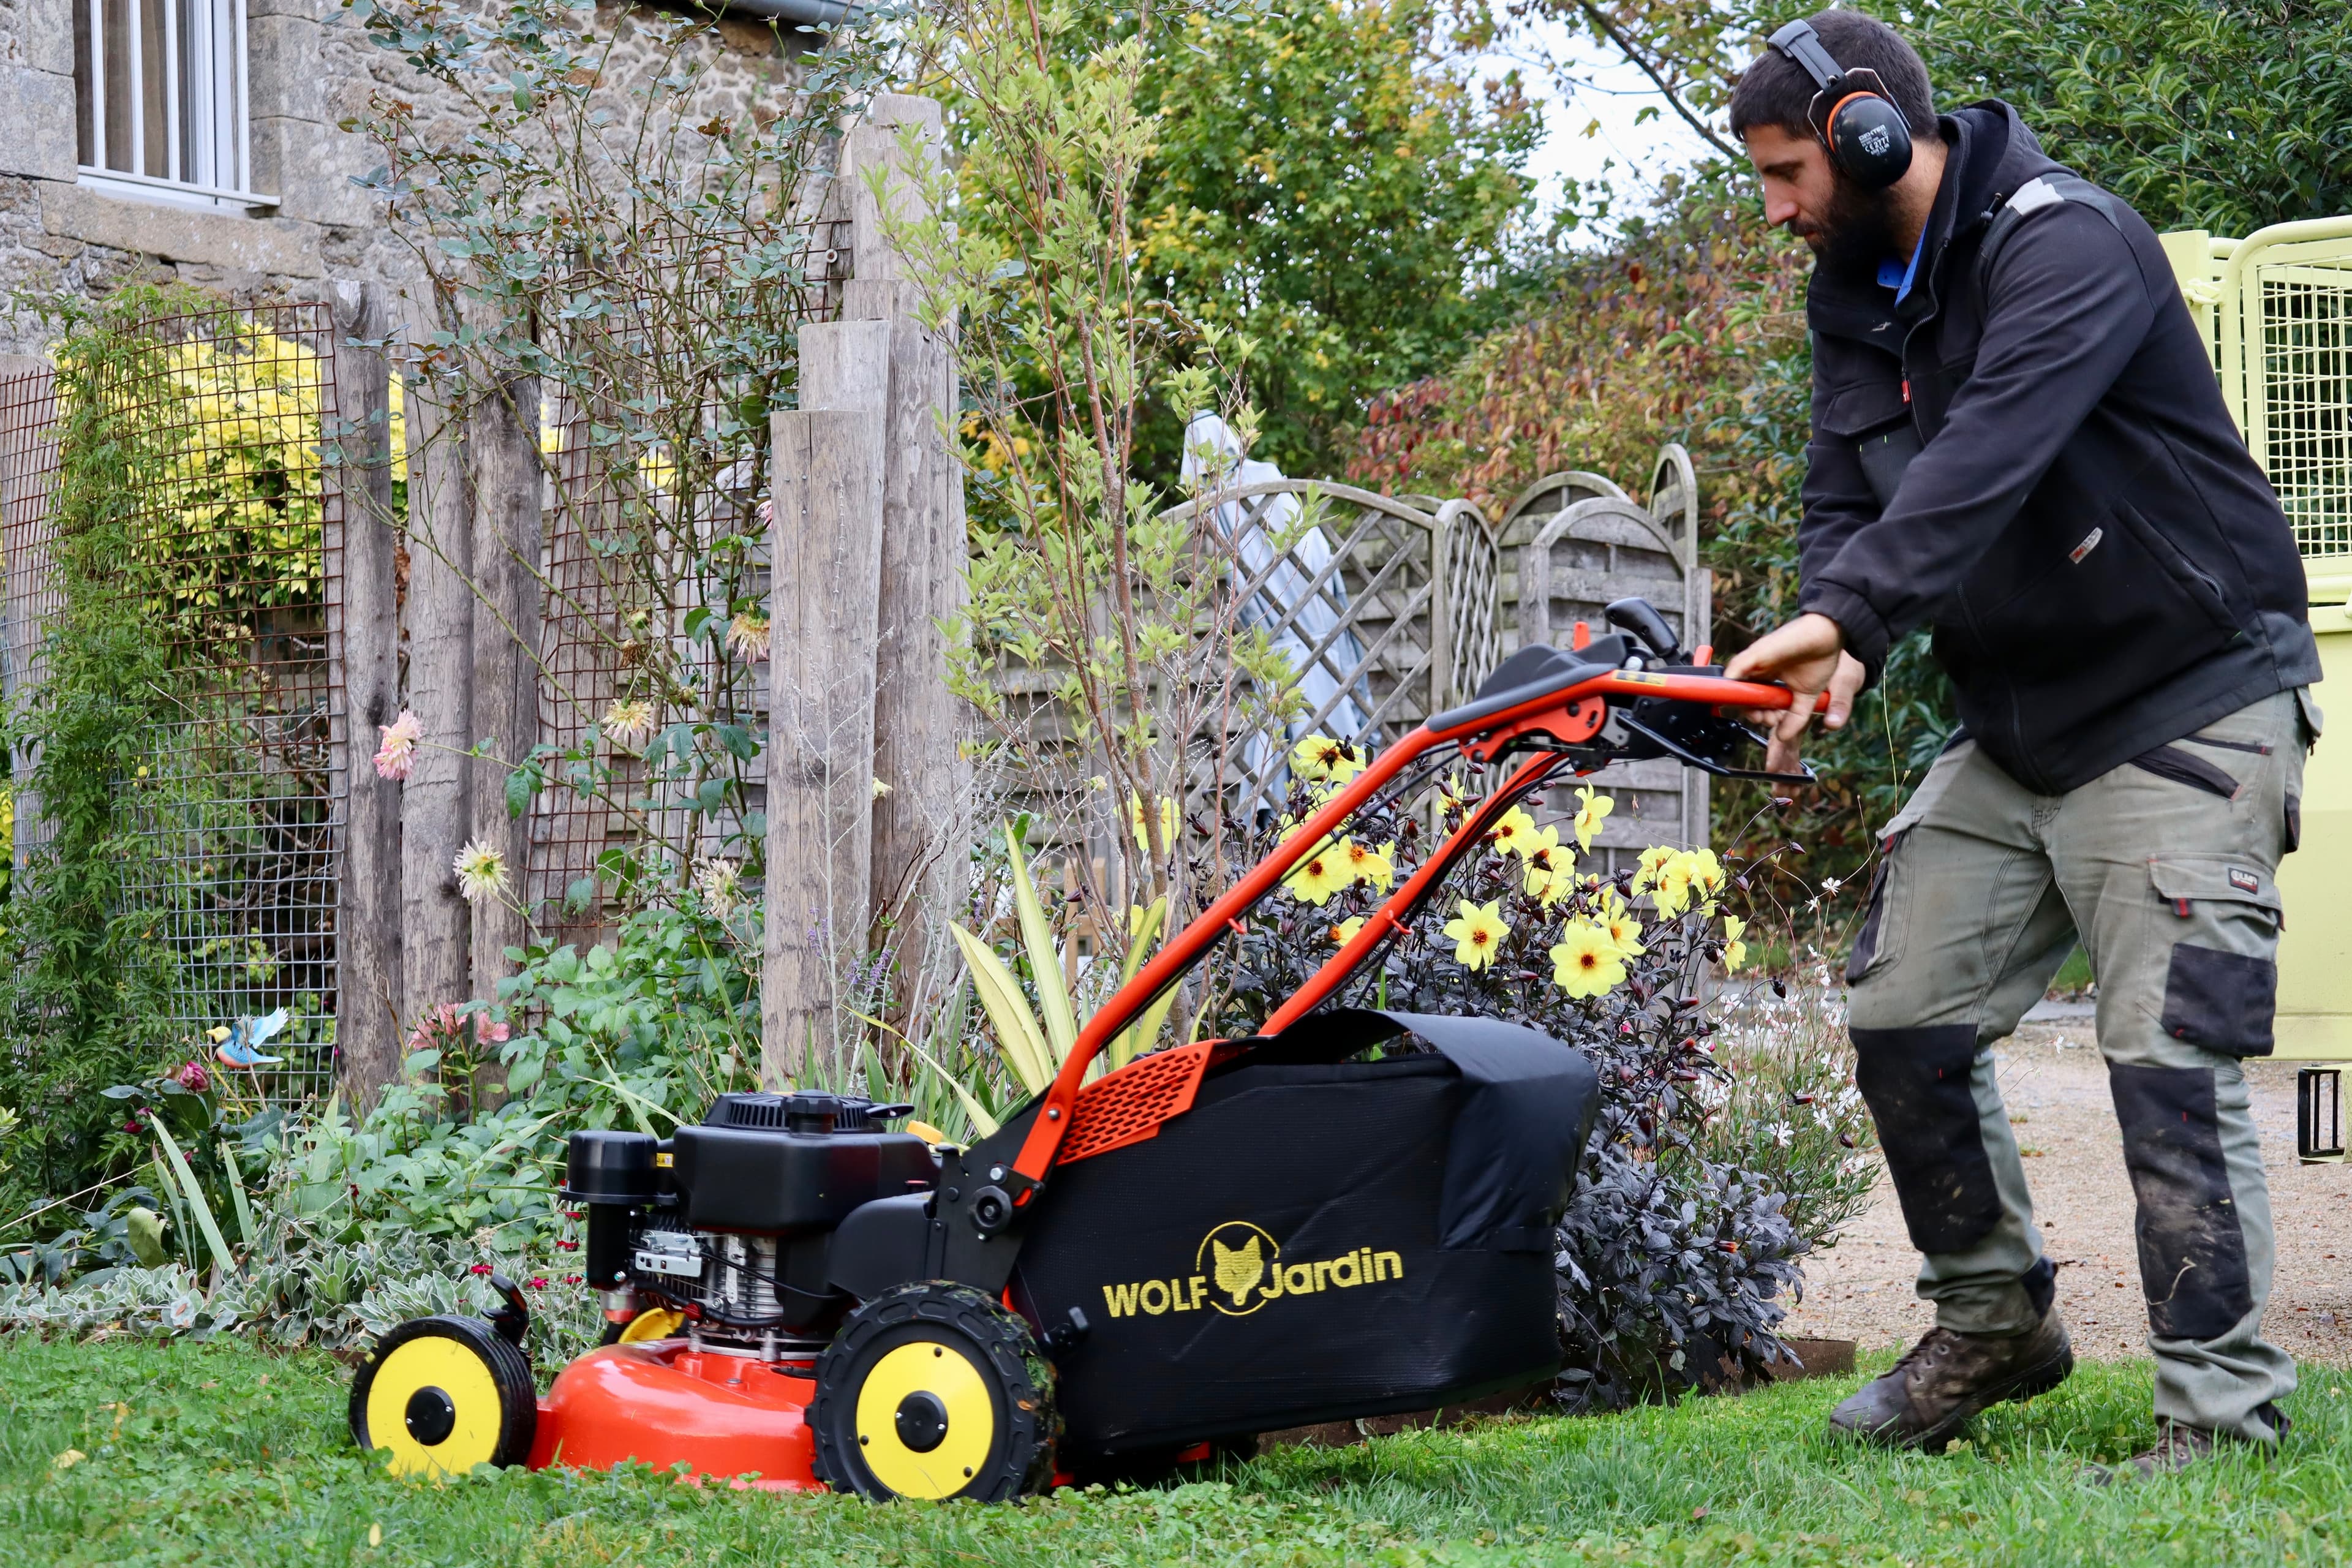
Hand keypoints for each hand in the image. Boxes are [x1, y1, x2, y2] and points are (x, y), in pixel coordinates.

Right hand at [1722, 614, 1860, 774]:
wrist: (1827, 634)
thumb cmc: (1792, 638)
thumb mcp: (1760, 652)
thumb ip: (1740, 666)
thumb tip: (1726, 685)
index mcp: (1756, 670)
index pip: (1741, 693)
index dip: (1740, 704)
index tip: (1743, 710)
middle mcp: (1770, 681)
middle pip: (1756, 706)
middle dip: (1756, 715)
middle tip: (1761, 717)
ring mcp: (1788, 689)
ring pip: (1774, 713)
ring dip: (1772, 720)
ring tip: (1775, 719)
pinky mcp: (1807, 695)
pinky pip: (1796, 716)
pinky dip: (1790, 727)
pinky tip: (1784, 731)